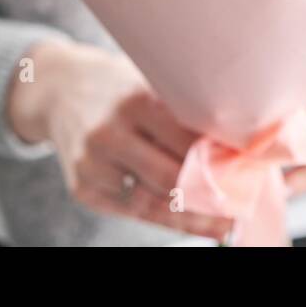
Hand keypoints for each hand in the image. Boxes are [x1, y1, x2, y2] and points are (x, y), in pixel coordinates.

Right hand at [7, 40, 231, 240]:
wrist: (57, 91)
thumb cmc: (117, 86)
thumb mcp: (147, 80)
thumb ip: (180, 109)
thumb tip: (232, 140)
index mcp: (133, 101)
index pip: (185, 141)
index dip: (218, 160)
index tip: (248, 171)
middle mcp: (109, 135)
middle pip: (169, 178)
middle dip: (209, 197)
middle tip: (241, 207)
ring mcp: (92, 166)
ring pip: (151, 203)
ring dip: (191, 218)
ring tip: (224, 225)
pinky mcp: (82, 189)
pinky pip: (131, 211)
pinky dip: (163, 217)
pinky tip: (191, 222)